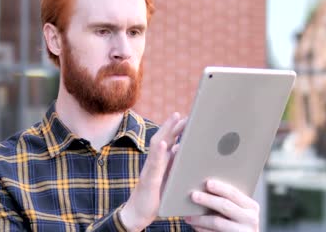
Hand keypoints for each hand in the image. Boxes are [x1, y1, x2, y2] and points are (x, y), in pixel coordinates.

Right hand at [120, 112, 186, 230]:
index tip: (187, 117)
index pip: (169, 140)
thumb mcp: (167, 177)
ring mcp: (151, 169)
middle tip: (184, 113)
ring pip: (158, 145)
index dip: (176, 128)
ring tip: (175, 119)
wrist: (138, 213)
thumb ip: (172, 163)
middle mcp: (155, 161)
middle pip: (164, 138)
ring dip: (167, 130)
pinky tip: (164, 144)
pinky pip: (154, 164)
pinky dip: (158, 152)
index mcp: (161, 161)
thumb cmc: (155, 196)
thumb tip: (181, 148)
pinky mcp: (149, 179)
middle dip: (173, 124)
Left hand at [184, 180, 259, 231]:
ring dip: (200, 218)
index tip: (207, 183)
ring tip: (188, 215)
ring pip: (217, 222)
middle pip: (225, 206)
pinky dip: (202, 229)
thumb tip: (204, 187)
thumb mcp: (239, 211)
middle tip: (193, 195)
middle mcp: (250, 219)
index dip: (220, 188)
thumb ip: (228, 201)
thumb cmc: (237, 222)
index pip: (234, 193)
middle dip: (207, 200)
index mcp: (251, 206)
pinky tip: (194, 225)